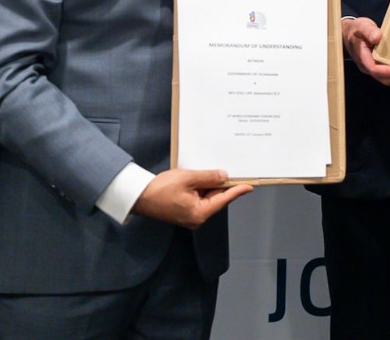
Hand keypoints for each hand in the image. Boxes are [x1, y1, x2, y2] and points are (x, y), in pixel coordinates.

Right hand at [131, 168, 252, 228]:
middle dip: (225, 186)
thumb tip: (224, 177)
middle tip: (238, 173)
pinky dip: (204, 188)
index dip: (237, 191)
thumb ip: (208, 177)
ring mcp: (190, 216)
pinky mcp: (184, 211)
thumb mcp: (188, 178)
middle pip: (216, 199)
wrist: (138, 196)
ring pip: (208, 198)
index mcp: (199, 213)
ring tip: (223, 172)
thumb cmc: (161, 189)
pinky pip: (199, 198)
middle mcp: (196, 218)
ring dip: (213, 186)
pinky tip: (207, 177)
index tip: (250, 185)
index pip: (223, 200)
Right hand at [341, 17, 389, 86]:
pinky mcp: (381, 68)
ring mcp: (375, 69)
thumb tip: (377, 37)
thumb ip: (368, 31)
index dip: (389, 71)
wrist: (351, 34)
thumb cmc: (357, 30)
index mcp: (363, 58)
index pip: (375, 69)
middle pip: (385, 78)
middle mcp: (369, 67)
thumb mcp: (361, 26)